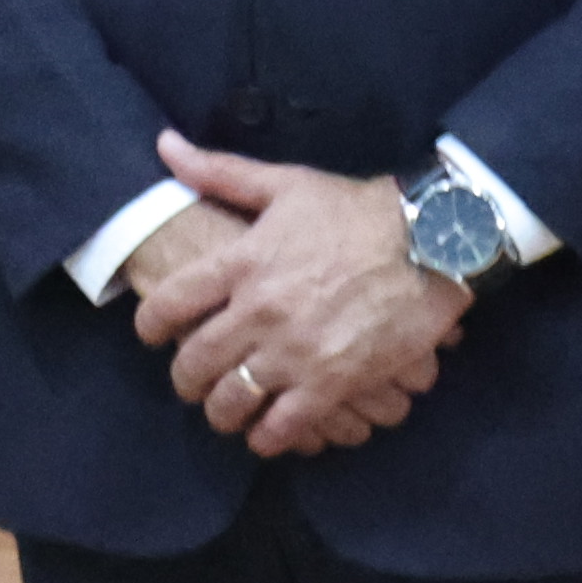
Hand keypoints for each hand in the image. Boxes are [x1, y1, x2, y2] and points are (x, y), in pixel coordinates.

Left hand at [135, 131, 466, 458]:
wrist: (431, 241)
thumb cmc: (355, 210)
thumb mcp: (284, 183)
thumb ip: (219, 171)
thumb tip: (165, 145)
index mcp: (241, 262)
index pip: (169, 304)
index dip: (150, 326)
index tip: (153, 335)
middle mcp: (259, 311)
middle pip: (195, 361)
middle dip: (185, 379)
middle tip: (189, 382)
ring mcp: (295, 351)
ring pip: (232, 400)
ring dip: (221, 412)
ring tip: (224, 411)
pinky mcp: (333, 381)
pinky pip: (283, 425)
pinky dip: (267, 437)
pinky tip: (265, 434)